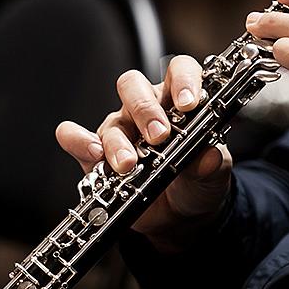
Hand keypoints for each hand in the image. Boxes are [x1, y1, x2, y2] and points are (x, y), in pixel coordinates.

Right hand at [56, 56, 232, 253]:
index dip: (184, 80)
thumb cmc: (198, 183)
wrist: (181, 218)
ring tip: (128, 165)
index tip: (189, 104)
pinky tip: (92, 153)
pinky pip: (75, 138)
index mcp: (178, 102)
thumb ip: (212, 164)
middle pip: (133, 86)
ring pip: (111, 120)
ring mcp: (120, 130)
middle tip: (158, 136)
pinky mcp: (97, 156)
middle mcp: (146, 109)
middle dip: (145, 109)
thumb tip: (209, 155)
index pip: (179, 71)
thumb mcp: (213, 175)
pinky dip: (78, 141)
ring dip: (119, 142)